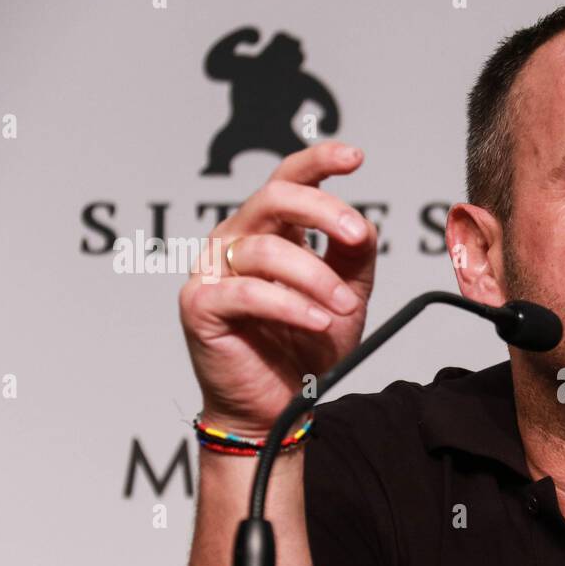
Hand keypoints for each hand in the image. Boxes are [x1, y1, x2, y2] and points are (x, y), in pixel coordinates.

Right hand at [179, 141, 376, 436]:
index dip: (318, 161)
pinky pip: (249, 291)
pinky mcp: (200, 305)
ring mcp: (213, 270)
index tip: (355, 158)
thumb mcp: (345, 296)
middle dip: (323, 212)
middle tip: (356, 236)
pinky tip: (318, 321)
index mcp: (270, 231)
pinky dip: (291, 305)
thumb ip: (353, 258)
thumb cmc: (305, 349)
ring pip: (267, 249)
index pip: (289, 180)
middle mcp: (236, 240)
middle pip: (274, 198)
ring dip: (316, 277)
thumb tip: (364, 224)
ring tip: (342, 307)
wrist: (279, 407)